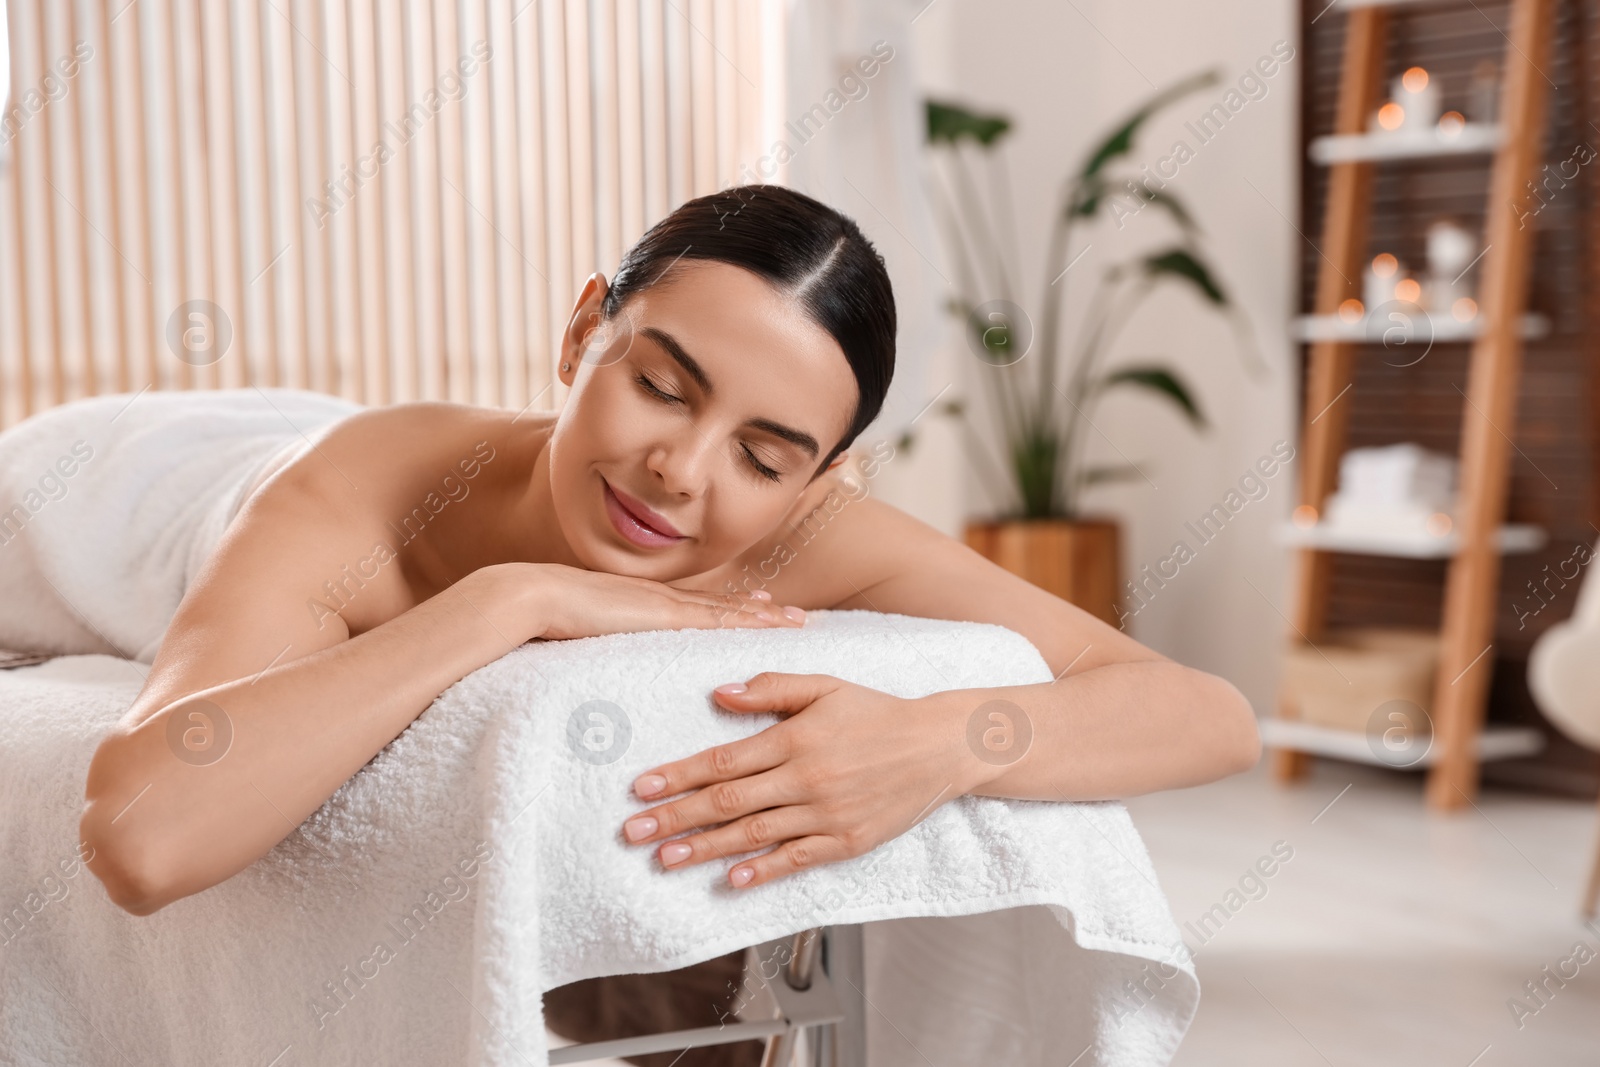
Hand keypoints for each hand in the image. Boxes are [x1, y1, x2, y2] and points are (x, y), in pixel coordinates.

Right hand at [517, 563, 806, 640]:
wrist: (530, 596)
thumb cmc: (543, 617)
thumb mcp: (579, 630)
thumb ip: (596, 641)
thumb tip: (594, 654)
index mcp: (639, 600)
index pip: (692, 605)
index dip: (726, 607)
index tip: (754, 605)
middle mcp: (657, 597)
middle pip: (718, 604)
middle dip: (757, 609)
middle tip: (793, 613)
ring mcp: (661, 603)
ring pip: (725, 609)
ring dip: (762, 615)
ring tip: (794, 618)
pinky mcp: (660, 614)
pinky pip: (713, 618)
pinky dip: (744, 620)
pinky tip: (768, 624)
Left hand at [618, 673, 985, 887]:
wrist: (940, 747)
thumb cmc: (877, 713)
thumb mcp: (826, 686)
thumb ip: (772, 688)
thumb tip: (720, 693)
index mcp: (794, 738)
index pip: (723, 760)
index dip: (678, 775)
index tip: (641, 788)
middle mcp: (805, 778)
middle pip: (727, 802)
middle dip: (675, 817)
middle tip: (633, 832)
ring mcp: (826, 813)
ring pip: (753, 835)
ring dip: (705, 849)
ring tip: (665, 859)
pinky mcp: (846, 841)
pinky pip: (796, 859)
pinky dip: (763, 871)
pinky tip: (731, 881)